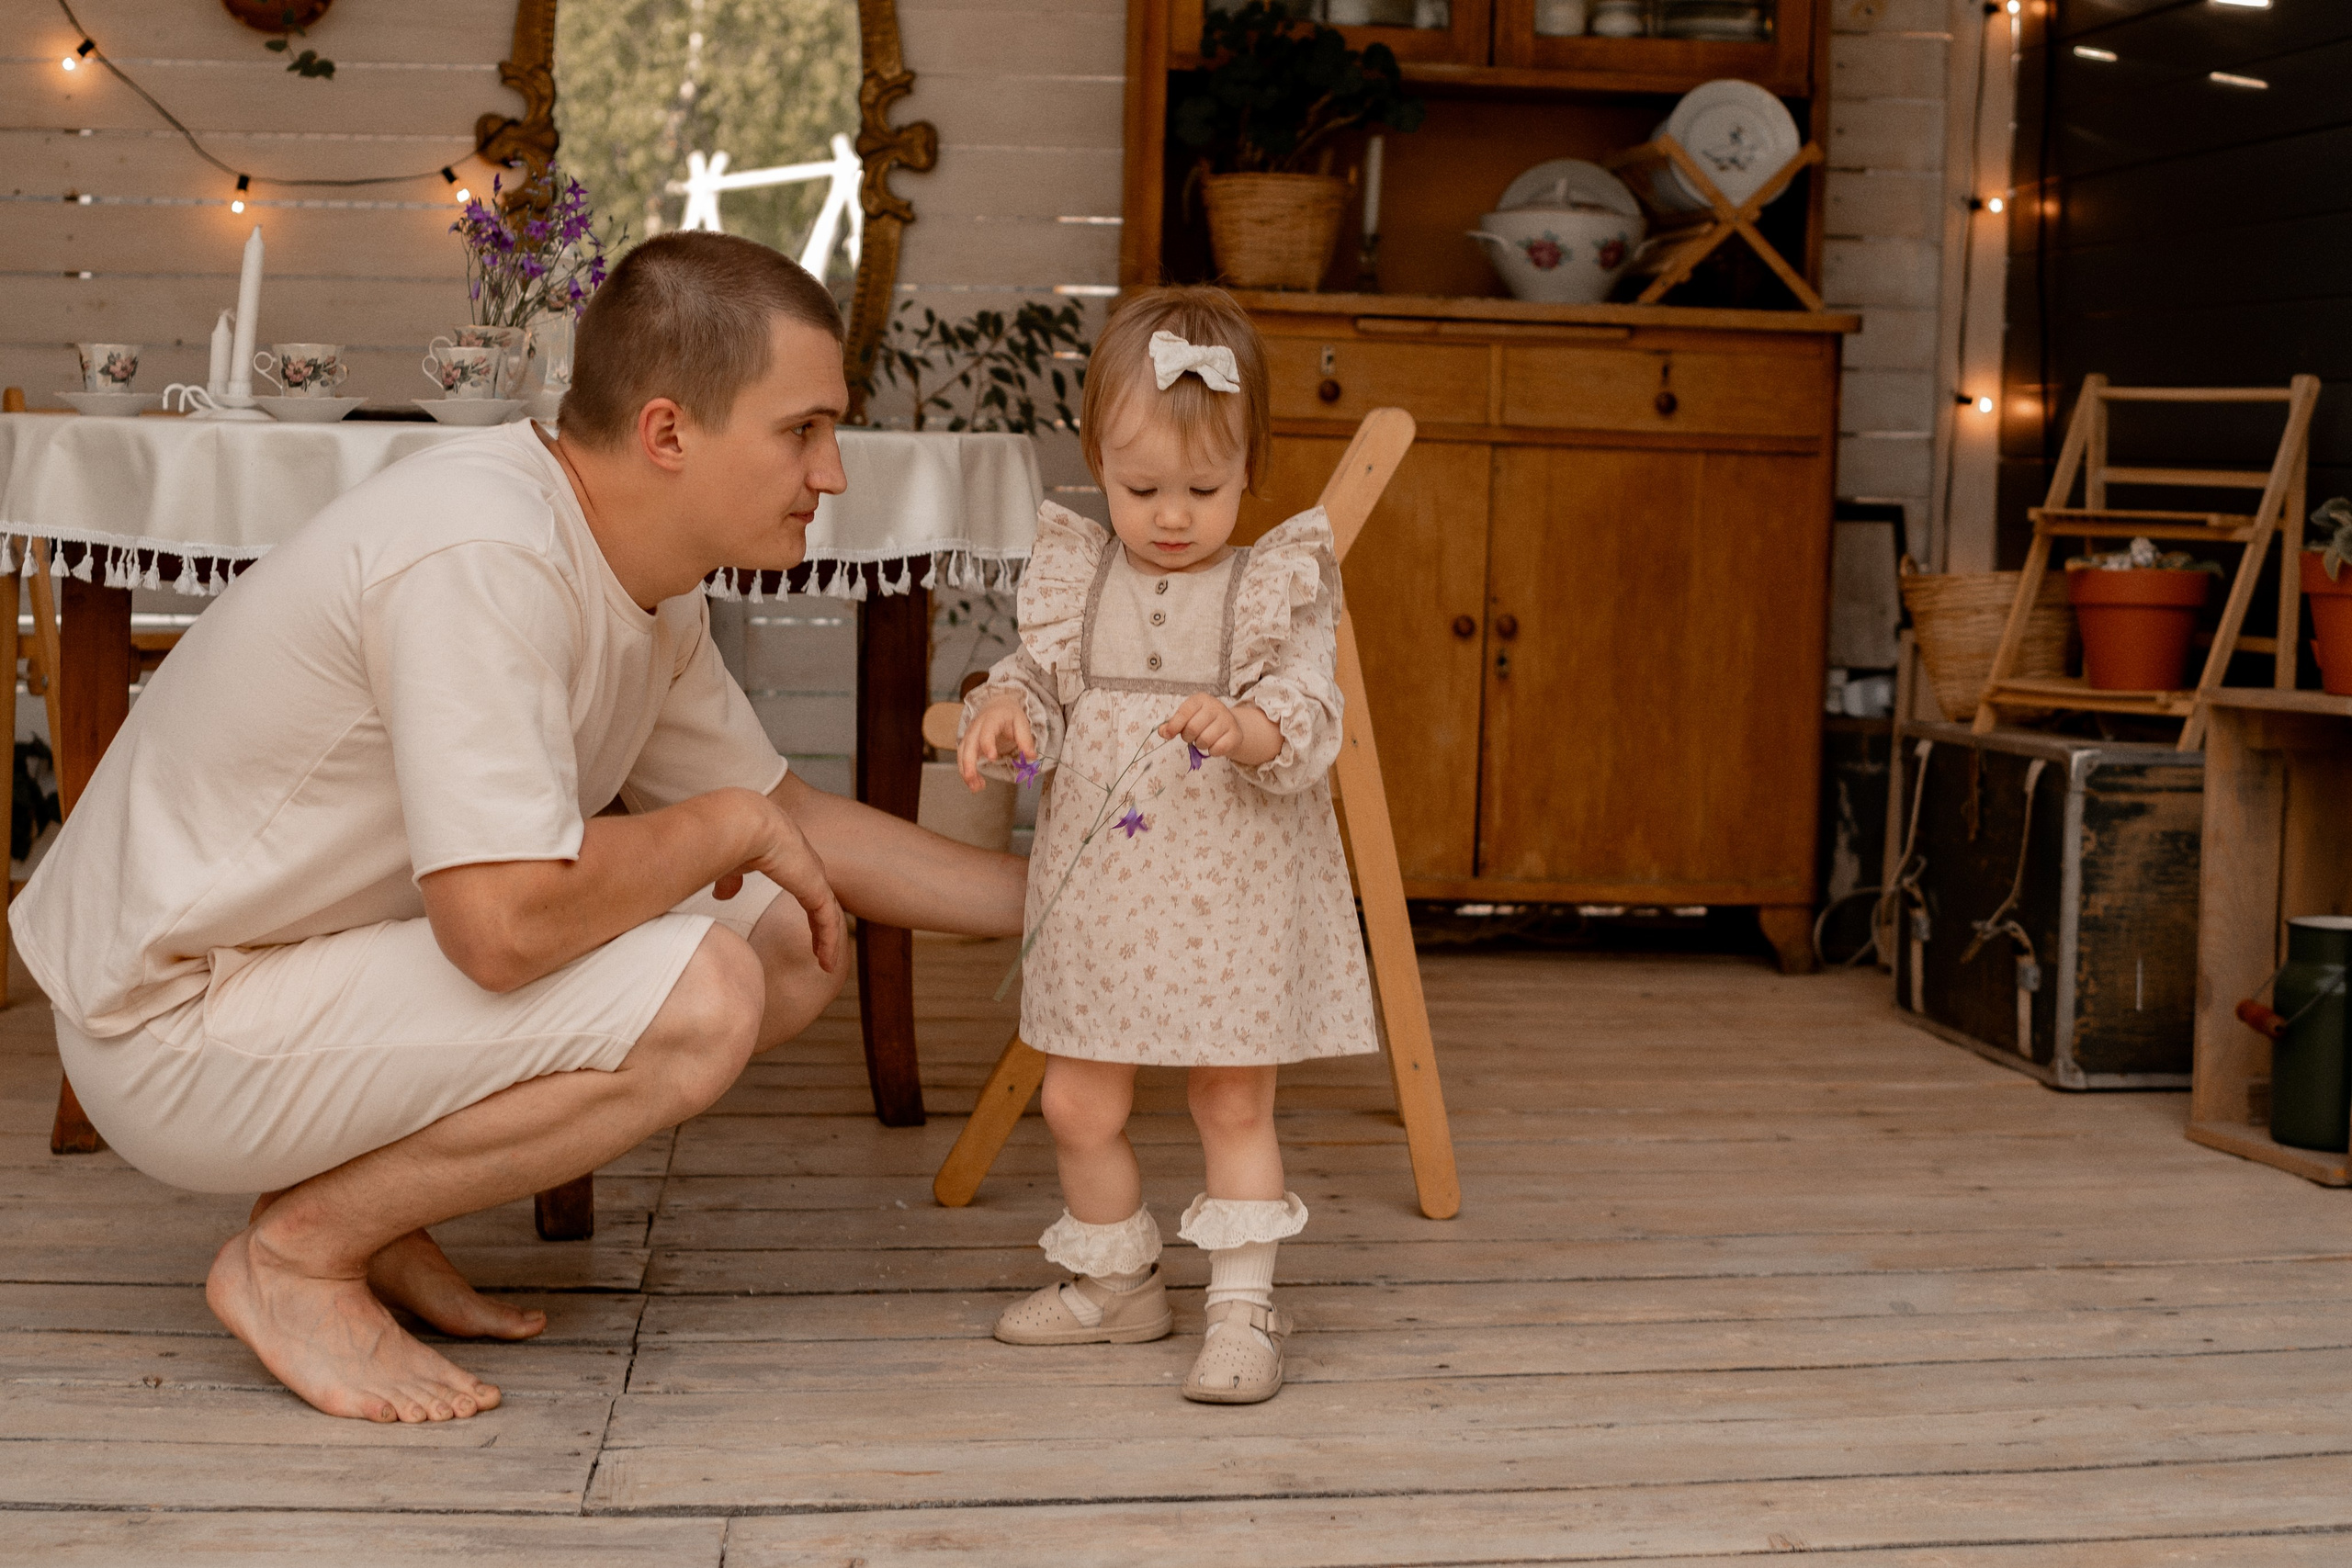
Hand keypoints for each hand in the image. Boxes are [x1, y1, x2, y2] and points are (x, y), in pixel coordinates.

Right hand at [717, 790, 845, 974]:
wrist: (743, 824)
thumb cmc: (733, 837)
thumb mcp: (731, 864)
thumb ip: (731, 880)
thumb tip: (722, 895)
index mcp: (791, 859)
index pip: (807, 887)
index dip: (809, 908)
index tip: (808, 926)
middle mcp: (808, 867)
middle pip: (823, 902)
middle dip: (823, 926)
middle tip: (822, 949)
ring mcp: (815, 878)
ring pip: (829, 916)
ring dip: (828, 941)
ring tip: (827, 964)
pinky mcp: (816, 890)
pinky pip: (829, 923)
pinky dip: (829, 944)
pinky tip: (827, 964)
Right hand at [957, 696, 1034, 791]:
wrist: (996, 705)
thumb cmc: (1010, 715)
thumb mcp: (1021, 723)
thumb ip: (1026, 740)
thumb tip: (1032, 757)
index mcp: (991, 719)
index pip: (986, 732)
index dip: (987, 744)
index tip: (992, 758)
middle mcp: (976, 727)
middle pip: (969, 744)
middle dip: (969, 763)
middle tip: (972, 779)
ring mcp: (969, 735)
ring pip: (962, 753)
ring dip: (966, 771)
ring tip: (975, 788)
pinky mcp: (967, 743)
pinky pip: (962, 758)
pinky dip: (966, 771)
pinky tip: (975, 783)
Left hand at [1159, 693, 1279, 765]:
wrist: (1230, 726)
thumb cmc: (1204, 721)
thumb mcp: (1187, 718)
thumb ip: (1172, 724)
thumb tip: (1162, 732)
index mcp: (1201, 699)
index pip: (1184, 712)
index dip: (1174, 726)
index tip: (1168, 734)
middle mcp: (1216, 706)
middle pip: (1192, 728)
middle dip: (1187, 737)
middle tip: (1191, 736)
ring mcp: (1228, 720)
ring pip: (1204, 740)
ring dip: (1200, 745)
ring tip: (1203, 739)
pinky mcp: (1236, 735)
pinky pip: (1217, 749)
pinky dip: (1212, 751)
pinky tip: (1214, 745)